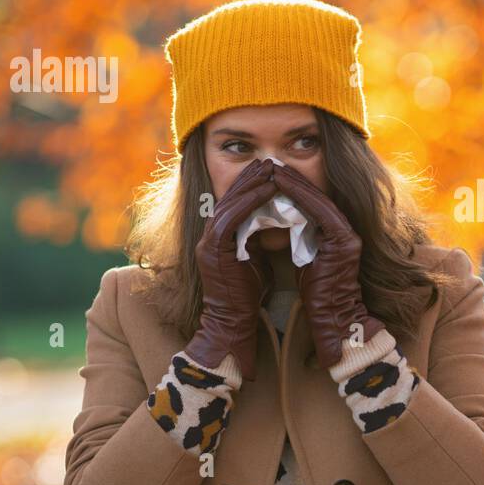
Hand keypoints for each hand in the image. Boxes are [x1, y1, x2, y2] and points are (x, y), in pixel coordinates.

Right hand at [185, 157, 278, 378]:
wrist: (232, 325)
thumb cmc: (246, 297)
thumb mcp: (254, 261)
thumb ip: (256, 240)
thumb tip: (274, 223)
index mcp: (218, 238)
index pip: (233, 202)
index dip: (250, 185)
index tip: (268, 169)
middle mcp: (209, 236)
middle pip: (228, 196)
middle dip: (250, 177)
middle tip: (268, 159)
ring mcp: (209, 242)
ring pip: (229, 202)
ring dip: (251, 182)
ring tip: (270, 167)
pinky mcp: (214, 249)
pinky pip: (232, 216)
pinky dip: (250, 200)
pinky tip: (267, 188)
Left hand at [270, 163, 383, 368]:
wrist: (334, 319)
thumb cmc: (317, 296)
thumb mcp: (308, 261)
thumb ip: (302, 241)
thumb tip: (282, 223)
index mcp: (338, 236)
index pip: (314, 205)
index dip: (295, 187)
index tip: (273, 174)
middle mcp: (346, 232)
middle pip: (317, 196)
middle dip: (293, 179)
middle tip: (271, 164)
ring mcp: (347, 235)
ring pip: (318, 199)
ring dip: (294, 181)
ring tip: (273, 168)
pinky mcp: (343, 241)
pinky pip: (318, 210)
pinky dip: (299, 194)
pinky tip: (280, 183)